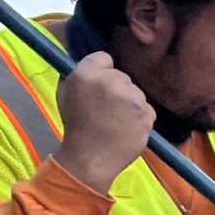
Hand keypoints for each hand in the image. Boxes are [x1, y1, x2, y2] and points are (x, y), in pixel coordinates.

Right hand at [52, 52, 155, 192]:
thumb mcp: (66, 92)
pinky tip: (126, 128)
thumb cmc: (76, 125)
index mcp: (86, 74)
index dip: (101, 71)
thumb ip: (81, 75)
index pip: (104, 57)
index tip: (99, 84)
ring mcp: (132, 99)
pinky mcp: (147, 114)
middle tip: (106, 108)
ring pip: (136, 93)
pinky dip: (140, 117)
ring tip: (115, 120)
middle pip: (122, 76)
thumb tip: (95, 65)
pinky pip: (147, 109)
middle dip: (116, 88)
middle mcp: (111, 82)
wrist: (91, 157)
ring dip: (129, 103)